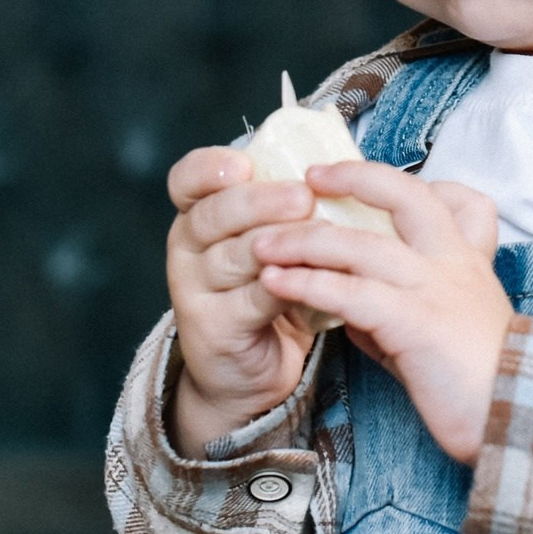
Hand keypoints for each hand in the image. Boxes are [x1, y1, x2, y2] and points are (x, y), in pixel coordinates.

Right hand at [164, 146, 323, 452]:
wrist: (249, 369)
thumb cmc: (270, 290)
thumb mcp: (274, 242)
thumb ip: (289, 207)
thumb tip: (345, 166)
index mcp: (200, 215)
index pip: (187, 180)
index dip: (209, 168)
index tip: (243, 164)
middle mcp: (187, 247)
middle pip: (213, 215)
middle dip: (259, 201)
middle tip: (302, 197)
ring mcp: (194, 290)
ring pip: (235, 256)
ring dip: (281, 242)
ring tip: (323, 234)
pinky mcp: (214, 329)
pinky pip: (253, 300)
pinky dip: (286, 287)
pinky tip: (315, 278)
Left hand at [249, 161, 510, 463]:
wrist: (517, 412)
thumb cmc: (481, 380)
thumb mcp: (436, 332)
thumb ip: (395, 310)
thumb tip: (347, 309)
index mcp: (464, 259)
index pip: (438, 197)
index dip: (388, 182)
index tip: (346, 178)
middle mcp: (452, 262)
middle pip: (405, 195)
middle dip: (353, 178)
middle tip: (308, 178)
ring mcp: (435, 287)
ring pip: (363, 244)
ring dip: (305, 240)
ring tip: (262, 244)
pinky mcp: (416, 322)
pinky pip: (353, 292)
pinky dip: (309, 283)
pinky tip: (277, 283)